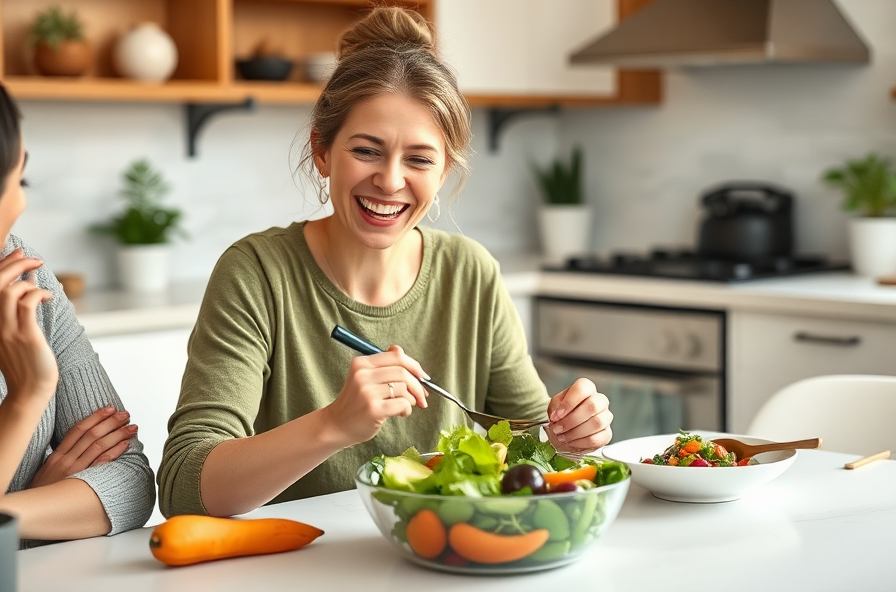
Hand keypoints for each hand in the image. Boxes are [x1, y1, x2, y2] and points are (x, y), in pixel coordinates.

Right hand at [0, 250, 57, 402]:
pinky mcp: (25, 336)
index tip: (18, 253)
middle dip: (13, 263)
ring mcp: (7, 330)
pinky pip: (27, 304)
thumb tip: (28, 281)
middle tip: (32, 258)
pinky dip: (38, 293)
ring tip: (41, 280)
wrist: (29, 390)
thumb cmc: (27, 360)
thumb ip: (18, 307)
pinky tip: (48, 296)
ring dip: (26, 277)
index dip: (2, 265)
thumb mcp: (15, 330)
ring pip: (8, 291)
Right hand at [30, 406, 136, 488]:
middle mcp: (65, 460)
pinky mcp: (81, 482)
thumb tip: (75, 447)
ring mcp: (74, 470)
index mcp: (57, 455)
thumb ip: (60, 458)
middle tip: (125, 414)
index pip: (78, 429)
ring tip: (132, 427)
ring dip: (118, 434)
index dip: (95, 417)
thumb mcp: (46, 471)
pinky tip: (125, 444)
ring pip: (99, 446)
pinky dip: (114, 451)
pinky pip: (101, 463)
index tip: (109, 408)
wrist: (34, 511)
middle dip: (110, 422)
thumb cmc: (42, 493)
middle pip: (91, 434)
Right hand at [323, 345, 427, 445]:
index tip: (423, 377)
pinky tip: (401, 413)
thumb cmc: (356, 402)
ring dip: (412, 399)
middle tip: (423, 396)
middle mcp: (362, 375)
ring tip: (406, 406)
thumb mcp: (364, 378)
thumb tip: (403, 353)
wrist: (337, 426)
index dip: (414, 366)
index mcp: (361, 363)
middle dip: (418, 385)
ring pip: (404, 388)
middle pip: (403, 371)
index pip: (396, 356)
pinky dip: (407, 409)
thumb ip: (383, 365)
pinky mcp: (373, 409)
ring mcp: (367, 392)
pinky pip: (402, 404)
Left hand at [545, 378, 612, 452]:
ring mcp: (606, 417)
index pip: (582, 389)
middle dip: (571, 421)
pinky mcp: (607, 434)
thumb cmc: (562, 413)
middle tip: (557, 429)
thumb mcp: (555, 406)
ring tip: (562, 437)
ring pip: (597, 423)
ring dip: (575, 433)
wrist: (565, 428)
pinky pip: (597, 438)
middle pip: (592, 406)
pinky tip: (571, 442)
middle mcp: (600, 400)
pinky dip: (581, 442)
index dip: (568, 403)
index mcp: (587, 388)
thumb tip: (557, 417)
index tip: (556, 416)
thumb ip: (556, 408)